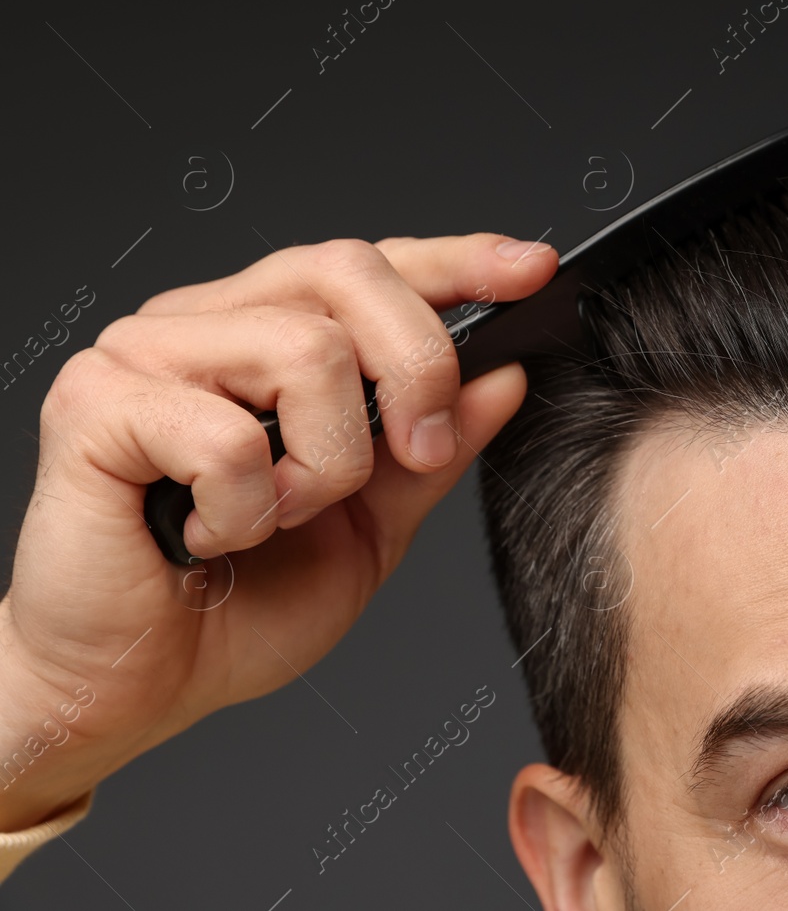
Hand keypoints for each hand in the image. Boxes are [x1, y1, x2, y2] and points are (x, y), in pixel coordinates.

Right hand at [0, 233, 556, 829]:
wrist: (135, 688)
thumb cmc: (240, 604)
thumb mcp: (375, 523)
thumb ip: (436, 445)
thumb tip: (503, 376)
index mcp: (271, 336)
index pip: (373, 265)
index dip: (458, 260)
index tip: (533, 270)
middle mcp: (208, 324)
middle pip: (348, 271)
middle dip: (418, 367)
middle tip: (416, 455)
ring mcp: (144, 353)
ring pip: (305, 350)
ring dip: (325, 463)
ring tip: (280, 516)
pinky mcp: (93, 403)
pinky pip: (226, 434)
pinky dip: (246, 509)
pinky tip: (212, 538)